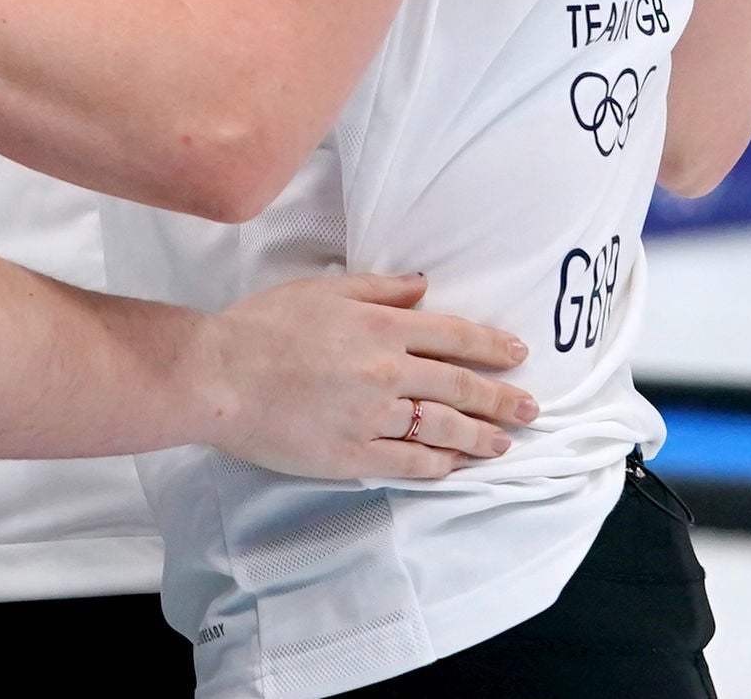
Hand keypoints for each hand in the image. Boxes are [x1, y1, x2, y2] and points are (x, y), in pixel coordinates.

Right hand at [193, 272, 534, 480]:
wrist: (219, 375)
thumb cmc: (262, 326)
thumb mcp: (322, 290)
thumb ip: (378, 289)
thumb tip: (424, 286)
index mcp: (380, 327)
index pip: (453, 336)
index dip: (491, 346)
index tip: (518, 355)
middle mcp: (386, 372)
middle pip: (459, 386)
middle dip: (501, 398)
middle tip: (531, 408)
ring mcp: (372, 417)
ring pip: (443, 428)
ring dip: (479, 437)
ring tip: (502, 443)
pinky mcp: (354, 455)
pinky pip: (409, 462)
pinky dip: (438, 464)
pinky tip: (454, 465)